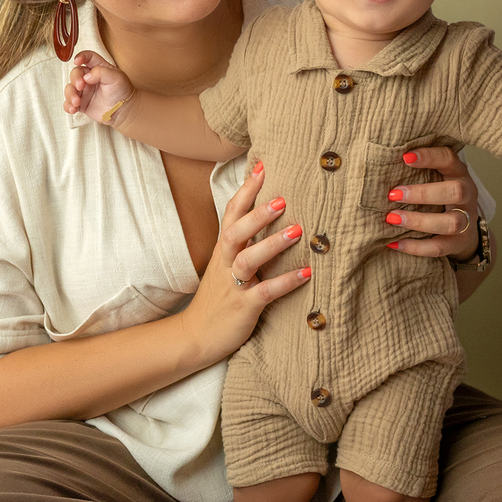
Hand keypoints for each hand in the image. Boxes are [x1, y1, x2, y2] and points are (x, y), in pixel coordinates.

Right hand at [64, 50, 134, 123]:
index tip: (77, 61)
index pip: (88, 58)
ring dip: (70, 94)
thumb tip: (86, 76)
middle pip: (75, 73)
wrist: (124, 111)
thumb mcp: (116, 77)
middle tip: (80, 86)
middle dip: (75, 79)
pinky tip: (73, 109)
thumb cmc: (122, 91)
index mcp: (98, 68)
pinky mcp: (81, 103)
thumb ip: (101, 72)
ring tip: (77, 102)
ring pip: (70, 88)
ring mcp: (84, 91)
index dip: (81, 57)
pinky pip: (69, 103)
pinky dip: (68, 105)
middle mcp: (89, 78)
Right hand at [178, 162, 310, 364]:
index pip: (231, 213)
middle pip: (236, 231)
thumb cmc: (218, 297)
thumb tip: (269, 217)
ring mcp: (233, 285)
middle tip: (283, 198)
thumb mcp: (226, 265)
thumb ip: (243, 243)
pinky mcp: (243, 307)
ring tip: (298, 230)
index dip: (246, 190)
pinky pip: (264, 292)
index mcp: (223, 250)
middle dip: (258, 214)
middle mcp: (225, 263)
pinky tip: (306, 273)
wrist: (195, 336)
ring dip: (272, 243)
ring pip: (247, 259)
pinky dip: (285, 282)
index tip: (262, 166)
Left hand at [383, 146, 480, 259]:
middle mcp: (467, 195)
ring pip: (450, 222)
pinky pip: (438, 248)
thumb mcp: (436, 177)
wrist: (464, 229)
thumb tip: (379, 162)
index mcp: (459, 173)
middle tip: (393, 195)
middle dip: (423, 193)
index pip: (449, 159)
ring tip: (392, 218)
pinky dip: (415, 247)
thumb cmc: (439, 195)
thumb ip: (417, 170)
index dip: (429, 157)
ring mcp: (466, 221)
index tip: (405, 157)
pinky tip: (393, 243)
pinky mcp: (458, 243)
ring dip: (419, 221)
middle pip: (455, 192)